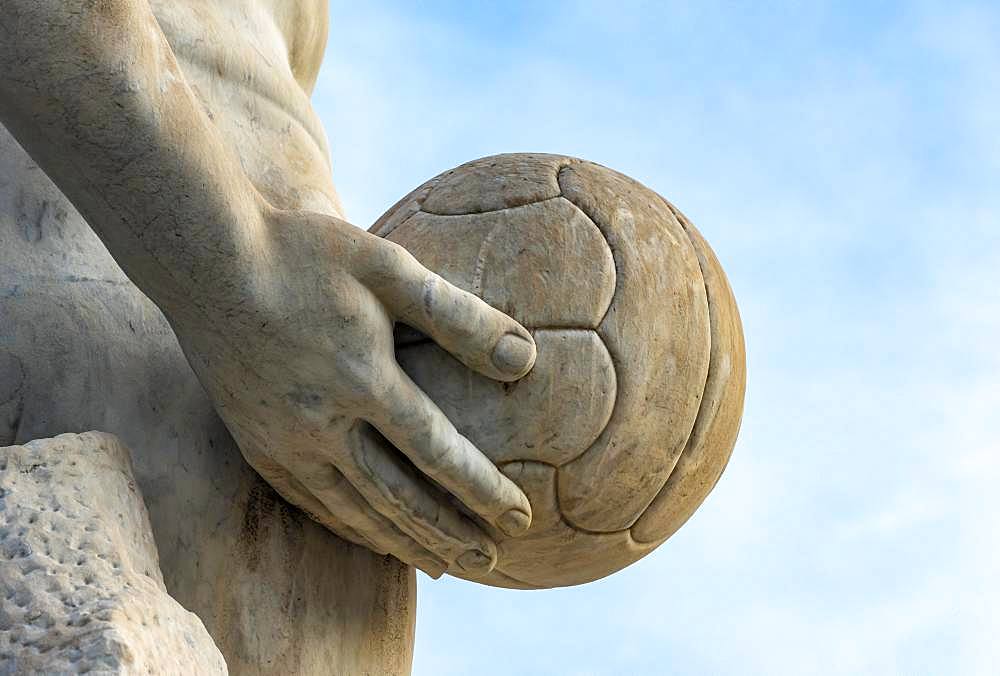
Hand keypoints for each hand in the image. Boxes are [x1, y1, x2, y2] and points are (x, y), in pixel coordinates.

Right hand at [172, 206, 535, 576]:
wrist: (204, 257)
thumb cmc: (302, 253)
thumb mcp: (389, 267)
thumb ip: (458, 316)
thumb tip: (526, 361)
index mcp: (361, 380)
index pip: (438, 452)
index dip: (483, 491)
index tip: (521, 518)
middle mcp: (322, 424)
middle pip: (399, 498)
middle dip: (451, 533)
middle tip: (492, 562)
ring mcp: (283, 440)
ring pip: (354, 511)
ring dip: (405, 542)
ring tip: (445, 565)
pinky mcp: (255, 443)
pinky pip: (310, 503)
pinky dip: (350, 528)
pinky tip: (373, 538)